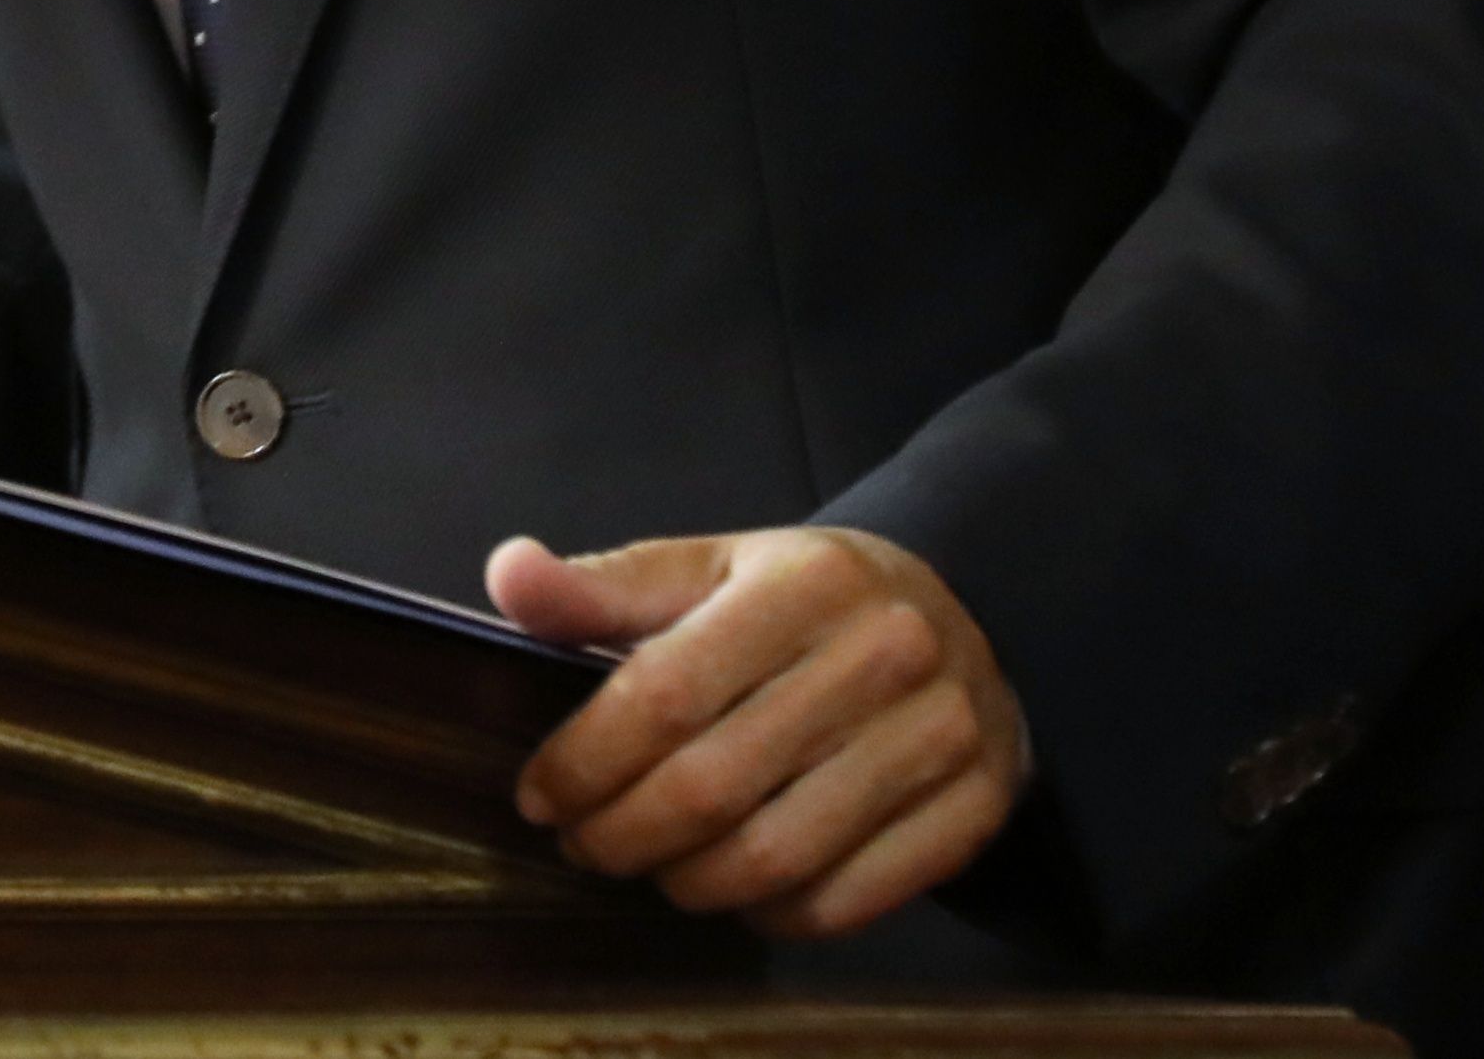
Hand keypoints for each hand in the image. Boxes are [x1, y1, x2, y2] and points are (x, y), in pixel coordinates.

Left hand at [489, 523, 1026, 940]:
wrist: (962, 617)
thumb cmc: (808, 601)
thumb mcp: (713, 567)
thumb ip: (606, 585)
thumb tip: (508, 576)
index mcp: (807, 580)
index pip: (667, 693)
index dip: (586, 760)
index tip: (540, 795)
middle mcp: (885, 654)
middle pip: (714, 786)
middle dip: (623, 835)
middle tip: (585, 845)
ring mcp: (942, 736)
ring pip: (776, 857)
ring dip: (690, 883)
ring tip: (655, 868)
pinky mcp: (975, 809)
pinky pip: (848, 900)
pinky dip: (773, 915)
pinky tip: (738, 893)